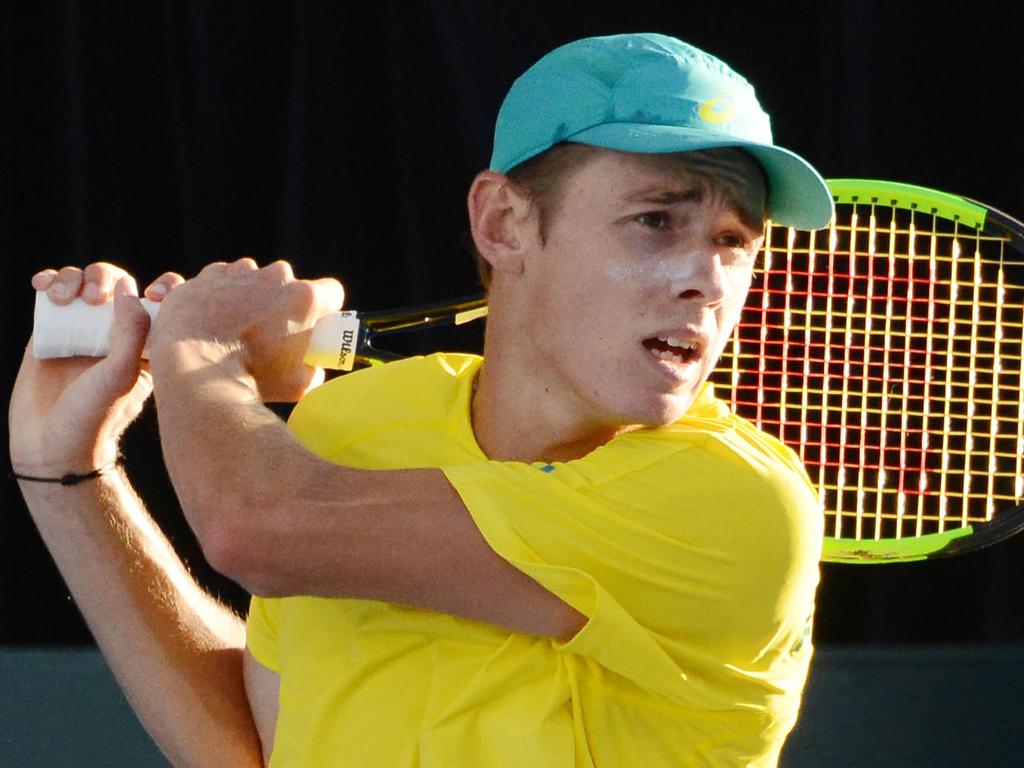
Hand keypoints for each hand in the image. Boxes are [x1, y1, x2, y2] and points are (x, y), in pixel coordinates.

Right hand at [8, 263, 182, 473]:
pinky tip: (42, 285)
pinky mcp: (52, 332)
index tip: (153, 293)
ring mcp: (83, 331)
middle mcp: (117, 334)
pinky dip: (50, 281)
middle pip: (118, 284)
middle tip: (94, 298)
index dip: (164, 286)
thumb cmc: (94, 417)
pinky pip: (53, 295)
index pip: (164, 301)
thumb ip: (132, 332)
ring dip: (73, 278)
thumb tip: (129, 290)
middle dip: (105, 277)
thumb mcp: (121, 375)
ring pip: (84, 284)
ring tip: (63, 298)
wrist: (50, 446)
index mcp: (148, 344)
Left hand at [147, 258, 344, 401]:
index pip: (331, 292)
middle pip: (289, 285)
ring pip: (254, 280)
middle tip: (269, 333)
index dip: (325, 309)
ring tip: (235, 329)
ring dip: (251, 298)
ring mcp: (240, 272)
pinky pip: (222, 281)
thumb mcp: (299, 384)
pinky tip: (212, 321)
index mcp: (305, 297)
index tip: (314, 324)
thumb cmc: (253, 377)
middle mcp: (276, 276)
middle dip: (283, 303)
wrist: (194, 369)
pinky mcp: (209, 275)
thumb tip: (312, 366)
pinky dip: (220, 296)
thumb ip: (313, 369)